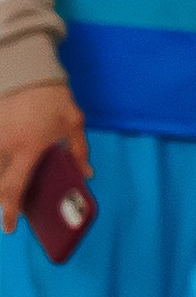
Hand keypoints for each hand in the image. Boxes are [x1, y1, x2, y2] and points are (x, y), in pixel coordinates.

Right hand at [0, 78, 85, 232]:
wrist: (27, 69)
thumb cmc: (53, 97)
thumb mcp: (72, 124)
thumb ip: (78, 152)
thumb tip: (87, 174)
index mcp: (27, 148)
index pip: (14, 187)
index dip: (11, 210)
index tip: (9, 227)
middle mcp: (5, 145)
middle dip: (2, 199)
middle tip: (9, 209)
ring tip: (7, 189)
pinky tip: (5, 166)